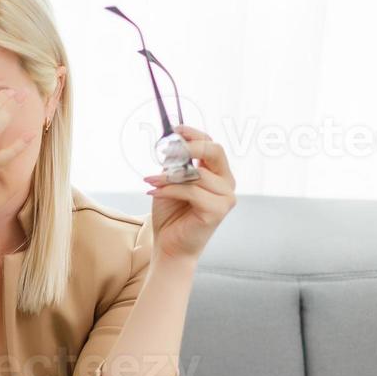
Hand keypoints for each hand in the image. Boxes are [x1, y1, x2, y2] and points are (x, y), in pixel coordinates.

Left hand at [144, 125, 235, 260]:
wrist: (170, 246)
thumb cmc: (171, 215)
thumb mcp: (170, 183)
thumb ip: (175, 165)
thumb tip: (169, 144)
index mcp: (217, 173)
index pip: (211, 145)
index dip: (194, 134)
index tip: (174, 129)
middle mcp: (226, 183)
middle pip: (215, 152)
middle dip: (190, 147)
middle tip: (166, 150)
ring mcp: (225, 197)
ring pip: (198, 174)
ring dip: (169, 175)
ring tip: (150, 181)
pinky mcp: (218, 210)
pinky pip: (192, 191)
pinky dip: (169, 190)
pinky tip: (153, 193)